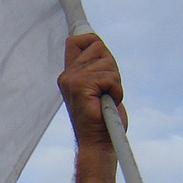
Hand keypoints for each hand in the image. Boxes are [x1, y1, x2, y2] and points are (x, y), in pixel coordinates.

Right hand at [57, 34, 125, 149]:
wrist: (98, 144)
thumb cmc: (102, 119)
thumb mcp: (100, 86)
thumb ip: (96, 67)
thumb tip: (98, 44)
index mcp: (69, 74)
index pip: (76, 40)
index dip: (90, 39)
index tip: (98, 45)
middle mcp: (67, 75)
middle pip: (98, 46)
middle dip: (111, 67)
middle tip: (106, 91)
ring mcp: (72, 80)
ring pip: (107, 63)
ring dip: (114, 83)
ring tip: (106, 100)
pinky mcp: (81, 87)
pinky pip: (110, 77)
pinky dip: (116, 91)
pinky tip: (107, 104)